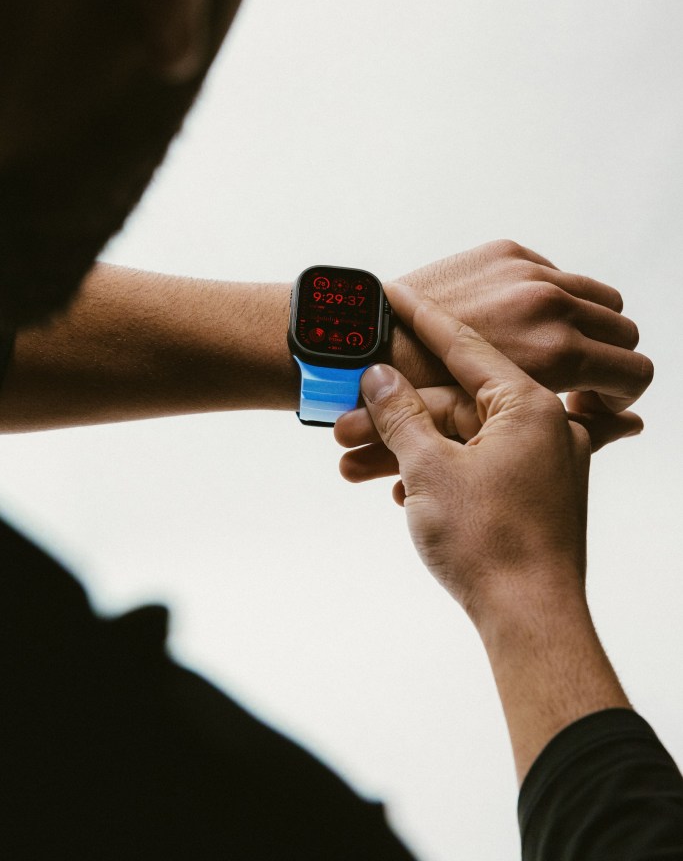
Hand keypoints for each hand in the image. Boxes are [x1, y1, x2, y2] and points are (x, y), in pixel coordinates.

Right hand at [345, 283, 636, 621]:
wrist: (528, 621)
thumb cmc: (488, 543)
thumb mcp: (429, 468)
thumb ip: (401, 414)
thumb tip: (378, 376)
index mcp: (529, 405)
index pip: (465, 345)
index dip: (421, 318)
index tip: (392, 293)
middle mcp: (540, 425)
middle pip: (452, 403)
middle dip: (394, 416)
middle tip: (342, 424)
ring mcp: (537, 461)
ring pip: (457, 439)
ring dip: (405, 452)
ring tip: (351, 467)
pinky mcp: (528, 493)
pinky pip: (474, 466)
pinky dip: (435, 474)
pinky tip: (397, 491)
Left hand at [388, 240, 652, 412]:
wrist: (367, 343)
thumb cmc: (427, 403)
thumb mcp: (507, 428)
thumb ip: (577, 423)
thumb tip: (632, 428)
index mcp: (557, 352)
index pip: (634, 374)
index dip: (620, 398)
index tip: (591, 406)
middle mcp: (551, 304)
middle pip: (624, 332)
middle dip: (608, 362)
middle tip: (576, 385)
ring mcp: (528, 272)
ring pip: (599, 298)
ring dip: (588, 328)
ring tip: (555, 355)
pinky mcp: (506, 252)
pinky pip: (556, 274)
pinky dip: (552, 299)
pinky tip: (519, 326)